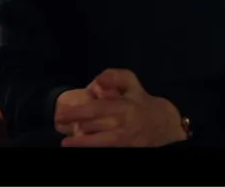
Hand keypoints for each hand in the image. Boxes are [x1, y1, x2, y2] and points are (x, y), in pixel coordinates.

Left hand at [54, 68, 187, 146]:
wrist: (164, 125)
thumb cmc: (142, 102)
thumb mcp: (132, 84)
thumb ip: (114, 76)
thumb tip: (97, 81)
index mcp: (124, 104)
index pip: (97, 108)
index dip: (77, 112)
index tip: (61, 115)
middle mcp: (124, 122)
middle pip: (94, 124)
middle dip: (75, 124)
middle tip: (60, 123)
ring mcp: (124, 137)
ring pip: (99, 139)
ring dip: (81, 140)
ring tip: (67, 142)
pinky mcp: (126, 148)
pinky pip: (105, 147)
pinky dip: (92, 145)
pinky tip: (80, 146)